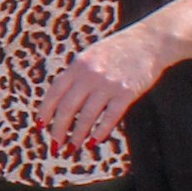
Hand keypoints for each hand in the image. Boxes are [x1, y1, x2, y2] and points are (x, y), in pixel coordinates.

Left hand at [33, 23, 167, 148]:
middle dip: (58, 130)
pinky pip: (110, 117)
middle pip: (68, 107)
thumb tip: (60, 103)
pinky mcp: (127, 92)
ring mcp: (109, 84)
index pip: (55, 91)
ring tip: (72, 148)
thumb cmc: (118, 51)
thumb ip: (76, 75)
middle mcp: (90, 74)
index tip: (40, 126)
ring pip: (87, 116)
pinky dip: (100, 131)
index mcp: (78, 64)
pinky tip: (94, 141)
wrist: (150, 42)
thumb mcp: (91, 56)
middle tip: (55, 146)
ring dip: (78, 135)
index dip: (46, 111)